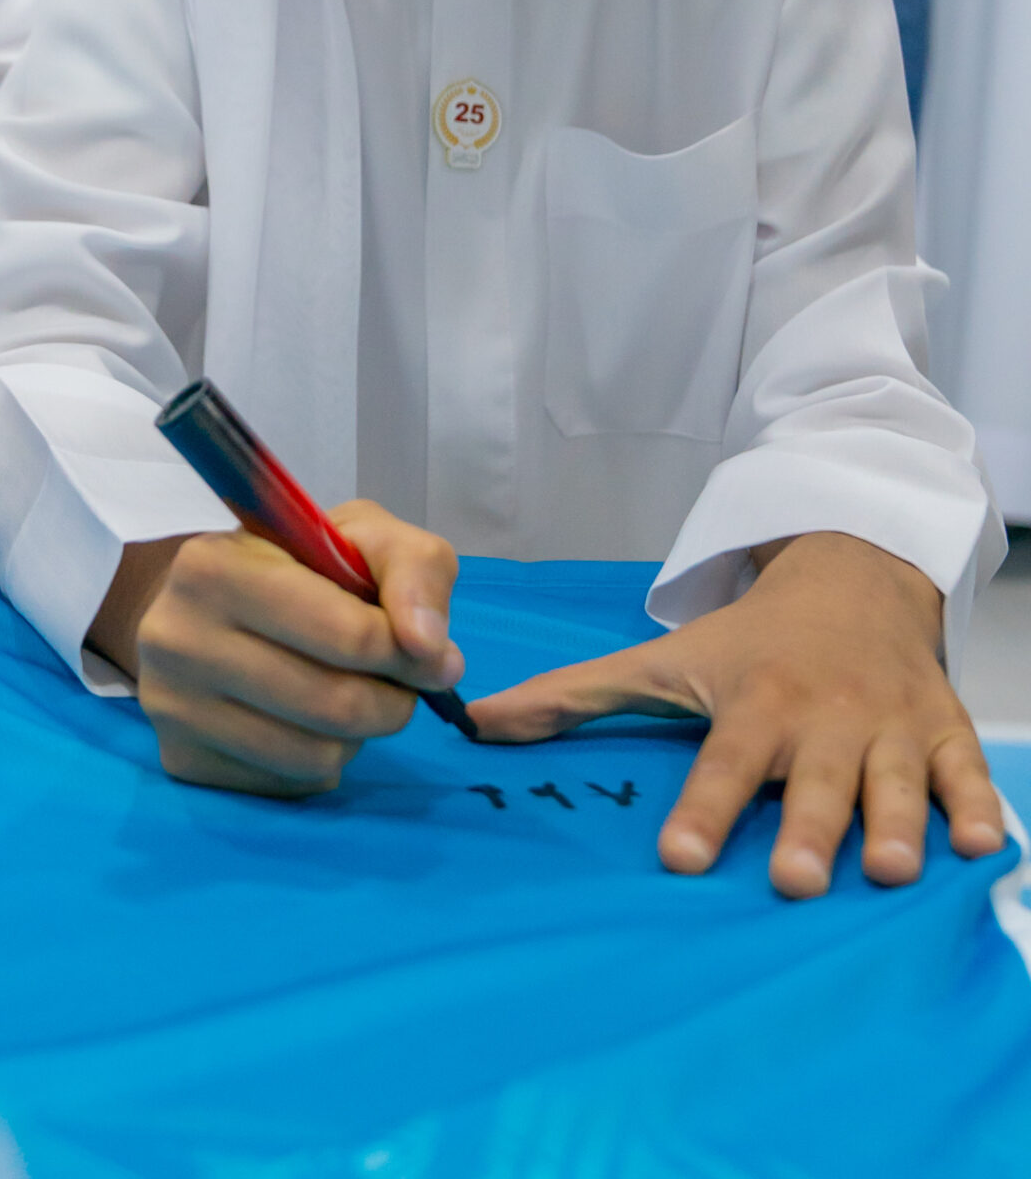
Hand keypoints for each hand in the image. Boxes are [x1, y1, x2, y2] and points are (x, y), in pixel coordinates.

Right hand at [89, 503, 463, 797]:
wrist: (204, 604)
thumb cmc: (293, 565)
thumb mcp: (360, 536)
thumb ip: (414, 571)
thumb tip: (435, 654)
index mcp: (216, 566)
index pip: (348, 636)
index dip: (409, 653)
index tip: (429, 654)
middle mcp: (177, 638)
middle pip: (336, 706)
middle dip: (393, 702)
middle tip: (398, 685)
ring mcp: (171, 706)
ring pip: (316, 757)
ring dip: (358, 737)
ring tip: (348, 697)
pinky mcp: (181, 760)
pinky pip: (289, 786)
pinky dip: (319, 762)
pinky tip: (305, 722)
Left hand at [468, 531, 1005, 897]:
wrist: (851, 578)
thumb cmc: (748, 641)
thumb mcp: (662, 660)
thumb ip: (576, 697)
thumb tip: (478, 723)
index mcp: (755, 702)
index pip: (722, 763)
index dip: (702, 810)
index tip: (681, 859)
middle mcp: (824, 715)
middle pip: (815, 780)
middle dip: (808, 828)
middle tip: (797, 879)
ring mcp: (889, 725)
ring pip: (896, 781)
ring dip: (895, 824)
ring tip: (887, 871)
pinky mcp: (943, 731)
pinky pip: (967, 772)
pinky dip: (979, 806)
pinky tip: (983, 845)